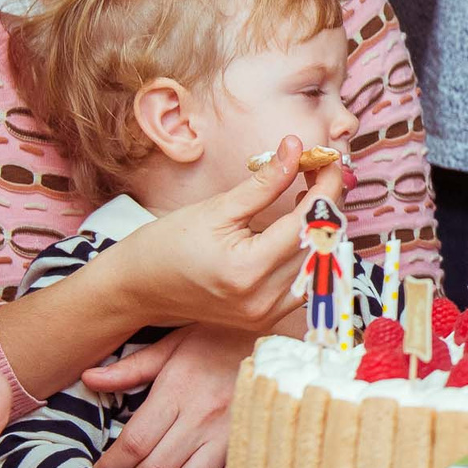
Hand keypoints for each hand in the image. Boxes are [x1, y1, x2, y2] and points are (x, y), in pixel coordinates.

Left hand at [90, 325, 252, 467]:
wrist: (278, 332)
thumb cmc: (220, 337)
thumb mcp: (174, 344)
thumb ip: (131, 367)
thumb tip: (88, 379)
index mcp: (179, 390)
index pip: (134, 442)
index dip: (110, 465)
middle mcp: (203, 416)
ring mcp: (229, 432)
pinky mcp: (248, 442)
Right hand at [105, 139, 346, 330]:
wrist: (139, 289)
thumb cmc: (167, 245)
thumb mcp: (216, 208)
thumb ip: (264, 182)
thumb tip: (297, 148)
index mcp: (248, 270)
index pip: (308, 223)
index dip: (326, 188)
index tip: (329, 160)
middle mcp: (263, 299)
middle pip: (320, 244)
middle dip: (327, 203)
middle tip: (320, 172)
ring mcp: (266, 314)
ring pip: (319, 264)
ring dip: (321, 228)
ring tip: (310, 195)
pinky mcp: (266, 318)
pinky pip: (305, 282)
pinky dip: (310, 252)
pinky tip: (300, 227)